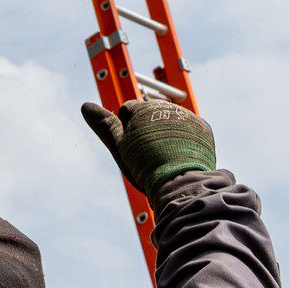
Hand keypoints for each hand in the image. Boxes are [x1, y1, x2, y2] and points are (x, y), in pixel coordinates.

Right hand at [81, 98, 215, 201]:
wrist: (182, 182)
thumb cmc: (145, 165)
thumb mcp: (119, 146)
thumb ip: (104, 125)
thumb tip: (85, 106)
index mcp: (141, 109)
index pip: (127, 110)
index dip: (127, 131)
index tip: (134, 148)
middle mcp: (165, 107)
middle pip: (151, 116)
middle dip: (149, 130)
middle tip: (150, 155)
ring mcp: (186, 117)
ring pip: (171, 123)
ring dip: (168, 135)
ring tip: (167, 158)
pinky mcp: (203, 129)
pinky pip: (192, 130)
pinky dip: (187, 141)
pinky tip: (183, 158)